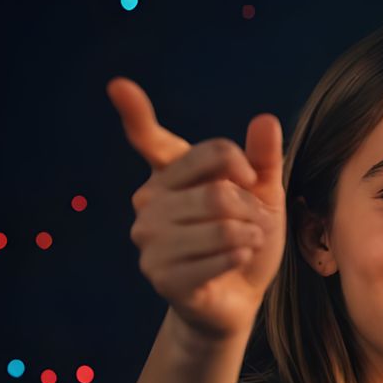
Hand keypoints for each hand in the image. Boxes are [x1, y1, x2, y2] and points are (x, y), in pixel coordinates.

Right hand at [108, 77, 285, 342]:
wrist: (239, 296)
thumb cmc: (246, 238)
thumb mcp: (264, 195)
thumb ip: (263, 160)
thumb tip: (265, 120)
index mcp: (169, 177)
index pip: (156, 142)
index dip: (136, 115)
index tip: (118, 86)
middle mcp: (149, 204)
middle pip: (218, 189)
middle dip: (251, 209)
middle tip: (253, 223)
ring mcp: (150, 241)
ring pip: (221, 223)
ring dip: (250, 235)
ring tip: (247, 243)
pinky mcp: (161, 276)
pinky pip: (218, 256)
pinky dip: (242, 257)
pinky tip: (239, 260)